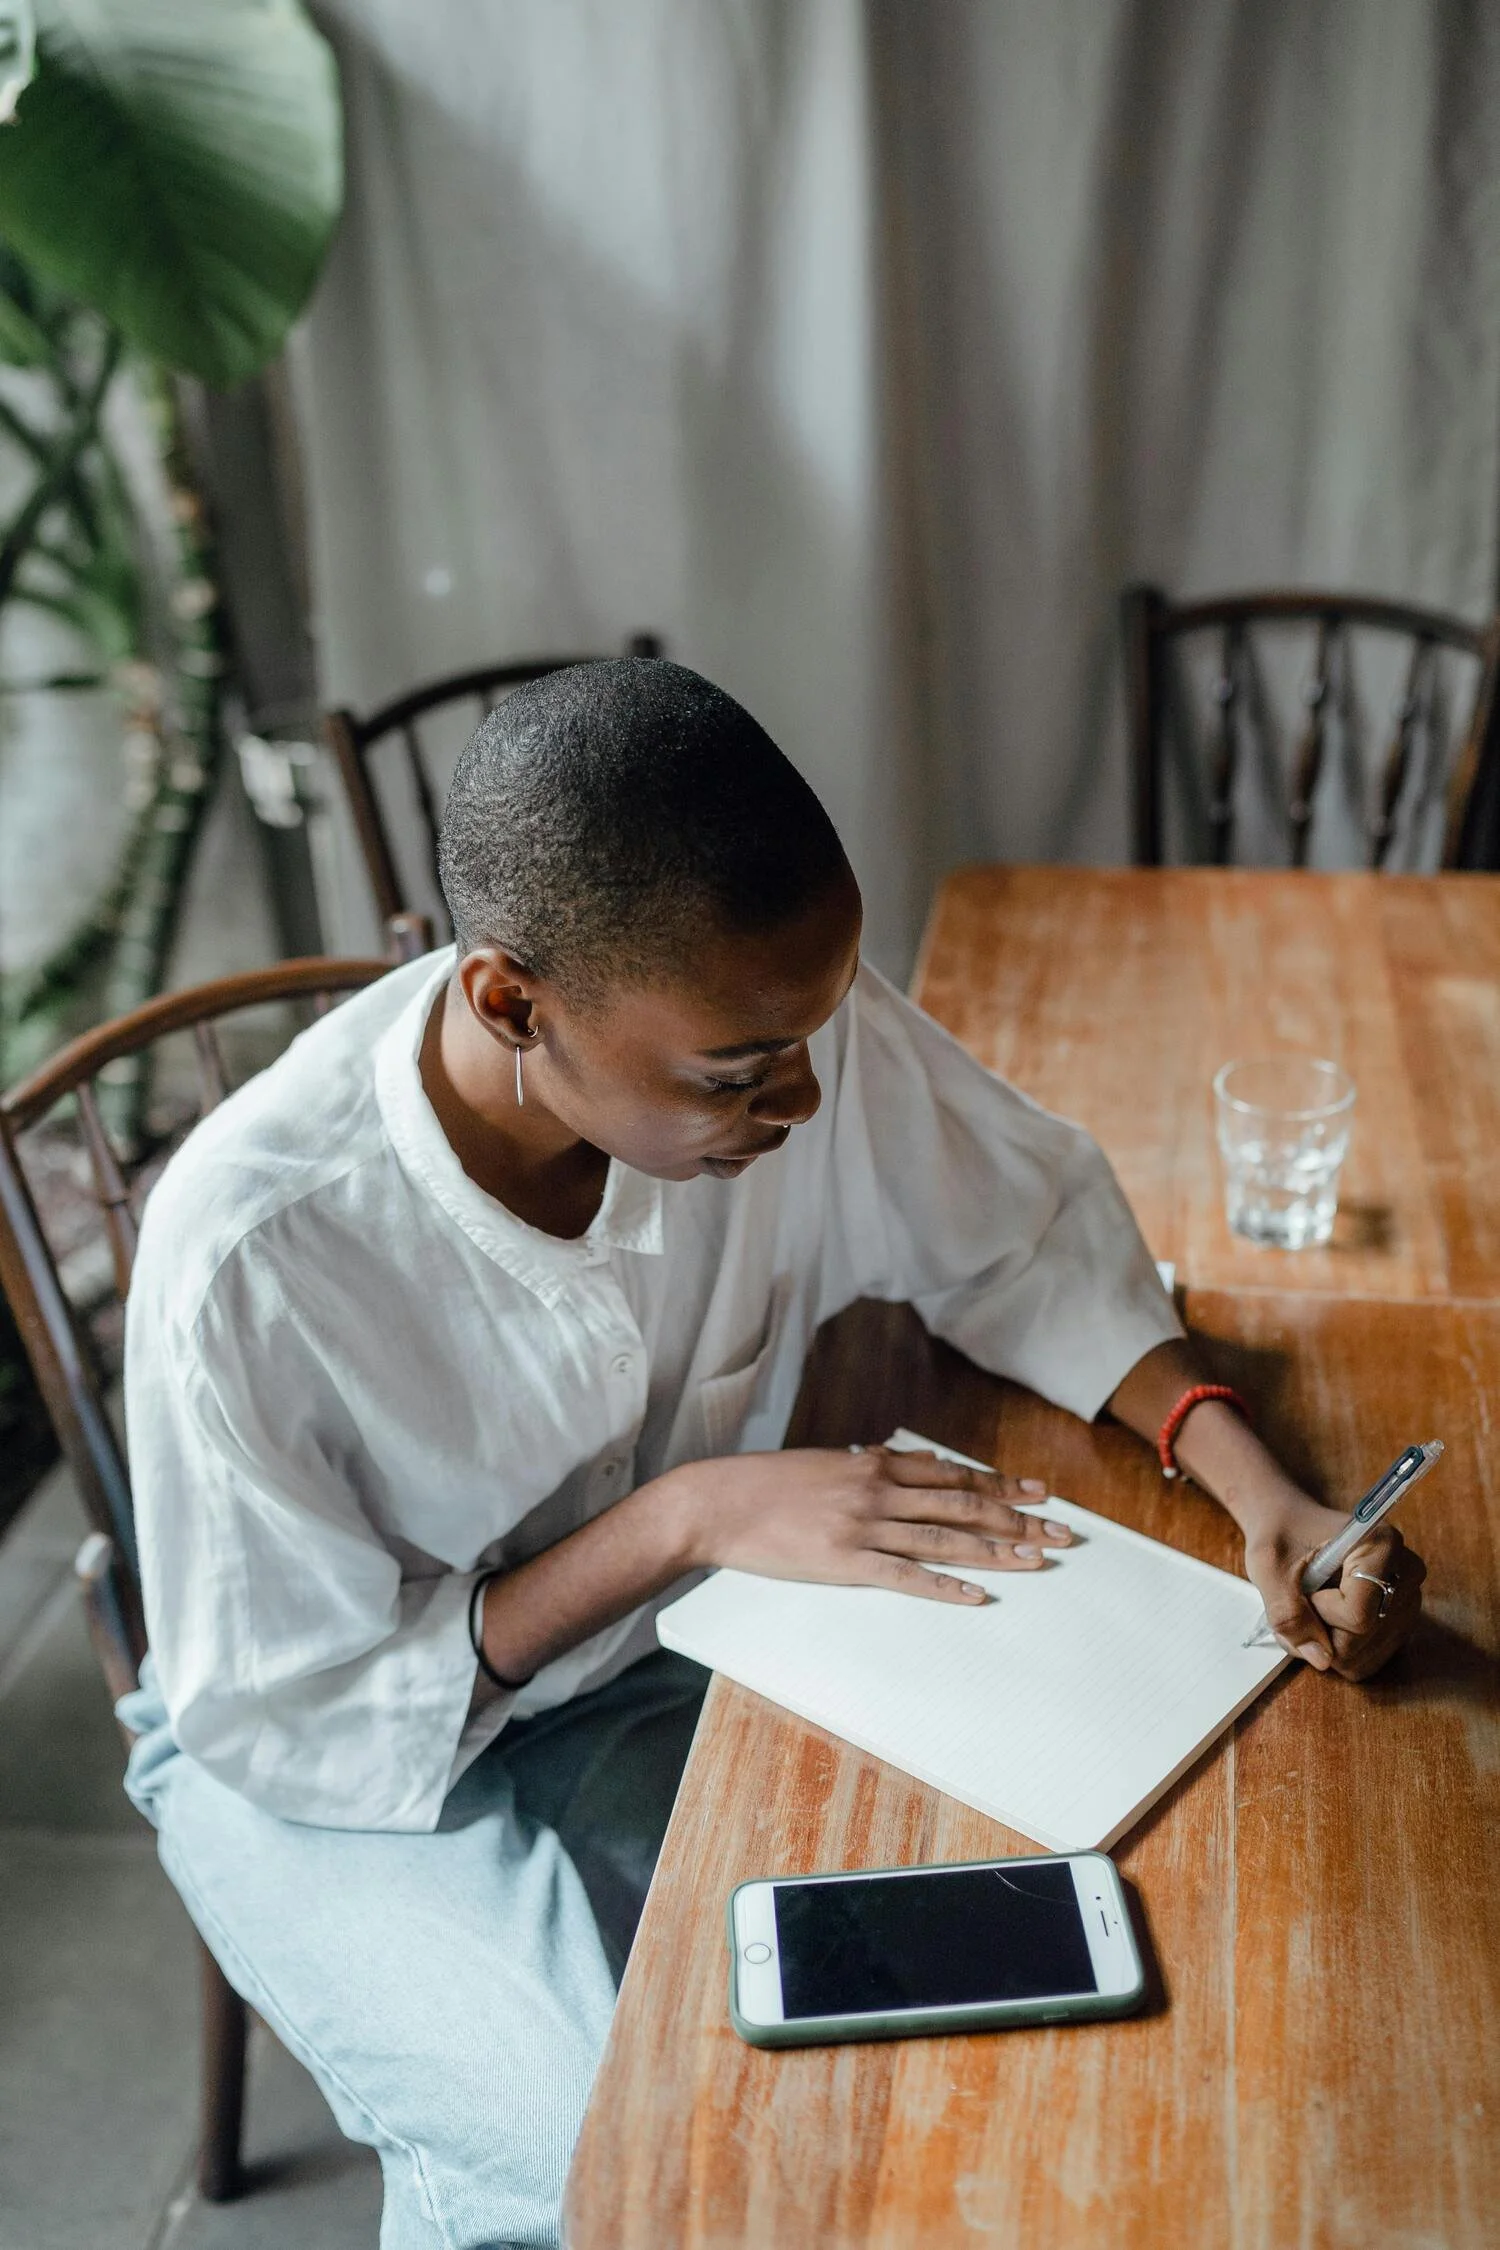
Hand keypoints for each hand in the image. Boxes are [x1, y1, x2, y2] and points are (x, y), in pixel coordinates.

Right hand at [672, 1444, 1073, 1604]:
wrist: (717, 1503)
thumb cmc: (766, 1484)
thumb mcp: (826, 1463)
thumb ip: (872, 1463)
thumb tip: (912, 1461)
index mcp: (874, 1465)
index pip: (955, 1476)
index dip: (1003, 1485)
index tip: (1041, 1493)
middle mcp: (878, 1490)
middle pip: (964, 1505)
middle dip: (1018, 1519)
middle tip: (1061, 1533)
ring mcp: (863, 1526)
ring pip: (944, 1538)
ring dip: (996, 1550)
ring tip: (1037, 1561)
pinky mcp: (844, 1561)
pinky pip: (904, 1575)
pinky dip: (943, 1584)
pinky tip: (975, 1593)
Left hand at [1242, 1491, 1426, 1680]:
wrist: (1290, 1524)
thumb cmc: (1280, 1536)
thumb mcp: (1268, 1567)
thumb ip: (1287, 1612)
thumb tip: (1321, 1660)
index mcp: (1381, 1545)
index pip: (1357, 1615)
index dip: (1320, 1612)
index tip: (1307, 1586)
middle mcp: (1406, 1573)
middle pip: (1363, 1639)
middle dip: (1319, 1630)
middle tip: (1304, 1598)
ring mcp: (1408, 1601)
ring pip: (1364, 1656)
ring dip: (1326, 1642)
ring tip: (1313, 1606)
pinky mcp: (1400, 1623)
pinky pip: (1367, 1660)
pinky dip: (1337, 1650)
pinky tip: (1326, 1619)